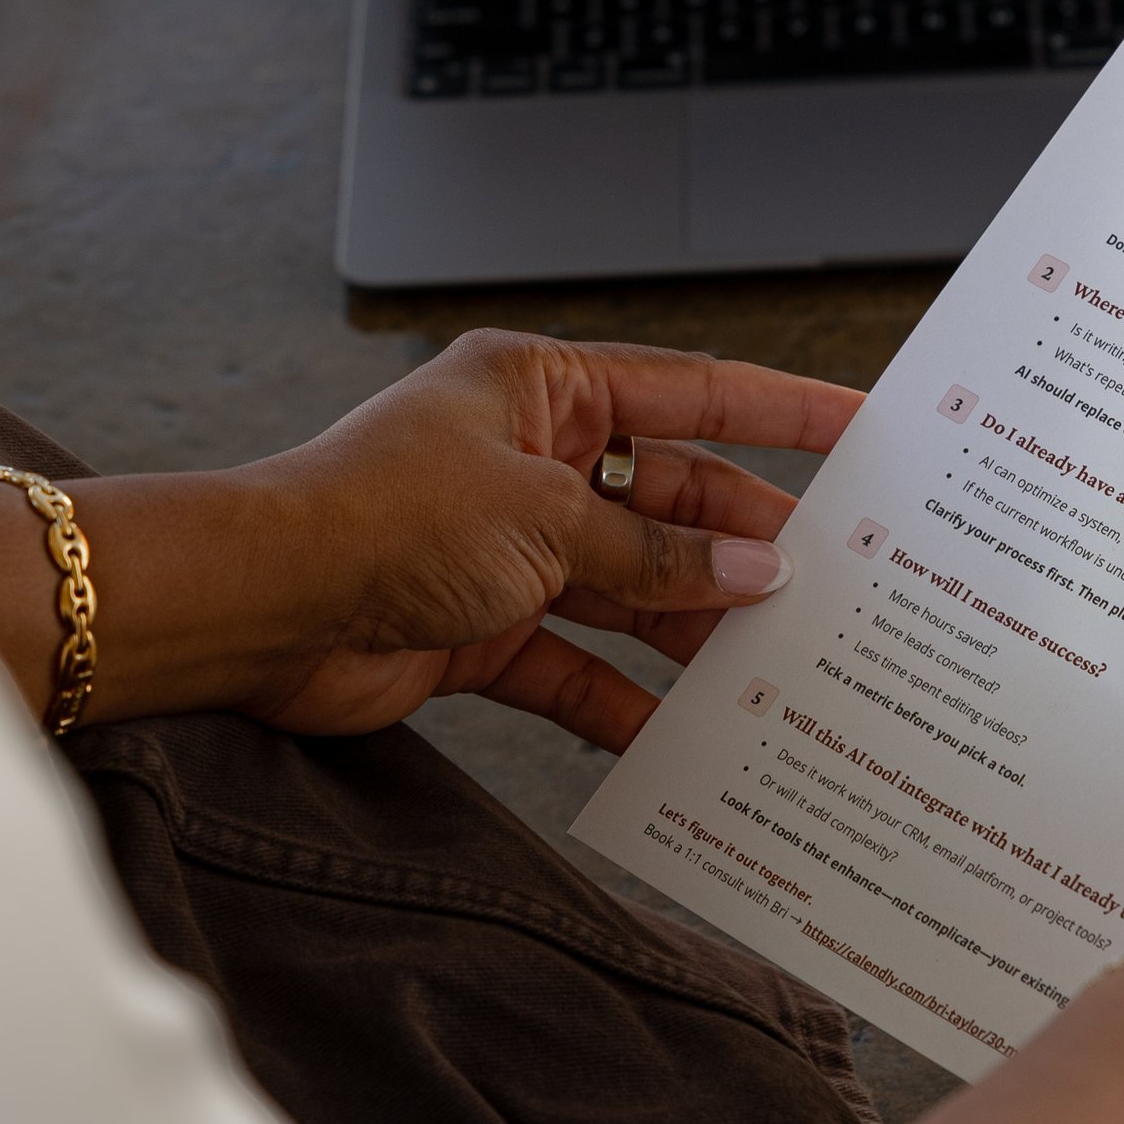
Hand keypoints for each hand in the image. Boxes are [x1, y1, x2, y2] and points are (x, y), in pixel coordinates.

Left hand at [251, 332, 861, 742]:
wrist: (257, 608)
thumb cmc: (376, 519)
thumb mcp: (545, 522)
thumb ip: (656, 556)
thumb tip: (756, 573)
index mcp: (545, 389)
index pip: (695, 391)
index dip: (785, 411)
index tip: (865, 430)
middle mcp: (533, 461)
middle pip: (672, 501)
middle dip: (745, 546)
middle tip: (836, 583)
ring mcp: (511, 546)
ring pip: (634, 588)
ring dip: (693, 630)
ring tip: (774, 668)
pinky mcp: (485, 626)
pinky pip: (578, 664)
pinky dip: (622, 700)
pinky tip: (676, 734)